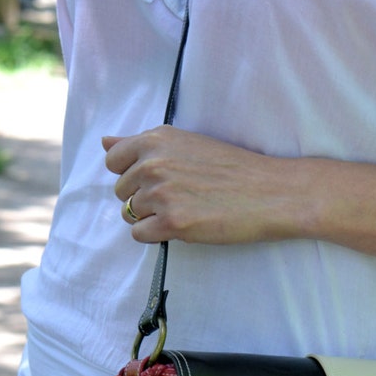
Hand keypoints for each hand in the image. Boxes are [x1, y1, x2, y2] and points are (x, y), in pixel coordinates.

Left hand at [103, 126, 299, 245]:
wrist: (270, 193)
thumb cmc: (234, 168)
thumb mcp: (186, 143)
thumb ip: (142, 145)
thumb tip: (104, 143)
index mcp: (156, 140)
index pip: (114, 161)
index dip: (132, 174)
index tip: (157, 180)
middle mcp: (153, 164)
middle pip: (121, 191)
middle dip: (143, 198)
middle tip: (179, 198)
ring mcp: (161, 194)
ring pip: (130, 214)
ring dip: (152, 217)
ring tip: (185, 211)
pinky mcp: (173, 224)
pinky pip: (140, 234)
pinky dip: (157, 235)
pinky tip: (183, 226)